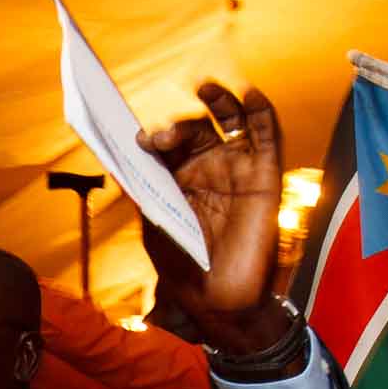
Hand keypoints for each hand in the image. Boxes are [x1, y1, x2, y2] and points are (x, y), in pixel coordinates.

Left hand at [136, 83, 284, 350]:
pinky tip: (246, 95)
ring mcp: (238, 169)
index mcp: (181, 180)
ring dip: (220, 100)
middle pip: (197, 128)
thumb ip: (142, 191)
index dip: (155, 136)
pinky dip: (259, 111)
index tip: (139, 141)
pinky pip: (267, 135)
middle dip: (178, 126)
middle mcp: (210, 169)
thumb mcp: (154, 225)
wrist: (217, 300)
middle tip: (161, 139)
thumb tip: (120, 160)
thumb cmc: (183, 268)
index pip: (169, 143)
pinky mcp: (265, 174)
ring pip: (232, 121)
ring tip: (205, 87)